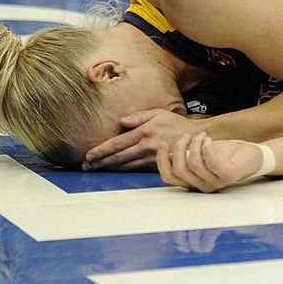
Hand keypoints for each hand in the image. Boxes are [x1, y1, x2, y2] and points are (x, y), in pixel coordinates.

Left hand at [83, 109, 203, 170]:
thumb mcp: (158, 113)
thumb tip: (121, 122)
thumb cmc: (176, 124)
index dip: (101, 151)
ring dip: (108, 168)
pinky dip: (123, 170)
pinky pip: (136, 168)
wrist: (197, 138)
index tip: (88, 156)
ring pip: (125, 165)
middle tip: (86, 166)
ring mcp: (152, 158)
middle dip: (99, 163)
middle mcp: (146, 146)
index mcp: (144, 132)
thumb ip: (138, 116)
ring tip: (95, 169)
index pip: (117, 143)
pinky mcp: (157, 165)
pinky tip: (114, 170)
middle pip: (118, 157)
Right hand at [157, 132, 264, 192]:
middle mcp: (202, 186)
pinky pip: (211, 162)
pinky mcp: (228, 176)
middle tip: (188, 135)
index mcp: (192, 182)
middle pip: (179, 169)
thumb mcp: (199, 153)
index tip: (164, 144)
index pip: (169, 177)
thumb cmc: (225, 154)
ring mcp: (215, 183)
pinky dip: (206, 147)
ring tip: (203, 135)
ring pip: (193, 165)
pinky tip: (208, 139)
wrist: (251, 155)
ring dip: (194, 144)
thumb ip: (184, 155)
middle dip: (179, 148)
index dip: (162, 160)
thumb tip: (165, 152)